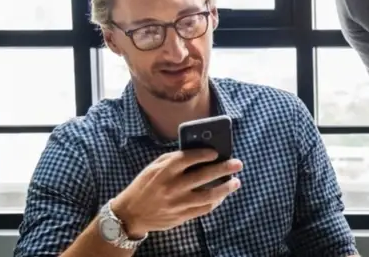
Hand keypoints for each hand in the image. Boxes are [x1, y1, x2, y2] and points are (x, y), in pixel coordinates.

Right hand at [110, 149, 242, 236]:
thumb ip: (174, 159)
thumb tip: (199, 152)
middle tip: (237, 164)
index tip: (217, 152)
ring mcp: (177, 203)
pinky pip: (204, 209)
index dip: (205, 154)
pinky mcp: (181, 216)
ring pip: (209, 195)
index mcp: (164, 170)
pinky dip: (216, 201)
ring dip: (225, 188)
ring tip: (236, 182)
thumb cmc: (145, 185)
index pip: (189, 158)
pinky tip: (222, 195)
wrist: (131, 213)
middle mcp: (172, 186)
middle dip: (224, 168)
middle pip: (204, 176)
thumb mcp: (154, 167)